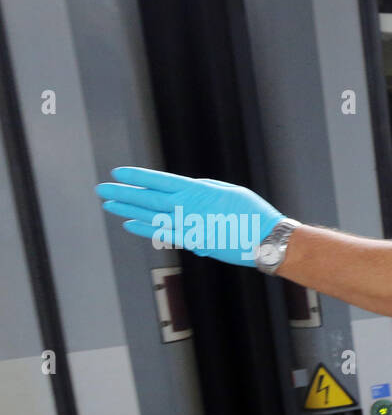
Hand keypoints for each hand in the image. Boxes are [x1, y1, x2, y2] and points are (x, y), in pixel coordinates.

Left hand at [96, 167, 283, 266]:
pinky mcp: (192, 241)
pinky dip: (144, 228)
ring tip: (109, 205)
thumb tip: (189, 193)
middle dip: (123, 193)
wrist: (267, 240)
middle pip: (148, 197)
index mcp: (198, 189)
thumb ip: (207, 190)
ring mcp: (188, 225)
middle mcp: (188, 206)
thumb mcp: (231, 192)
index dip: (137, 176)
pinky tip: (129, 224)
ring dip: (127, 210)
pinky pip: (162, 234)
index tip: (117, 173)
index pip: (159, 180)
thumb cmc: (254, 214)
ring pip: (150, 215)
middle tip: (102, 189)